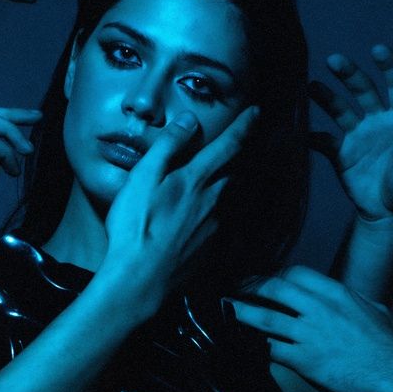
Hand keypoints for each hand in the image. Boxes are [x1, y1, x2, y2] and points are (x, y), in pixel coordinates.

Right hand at [101, 107, 259, 319]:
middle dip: (240, 156)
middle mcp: (212, 201)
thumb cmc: (135, 227)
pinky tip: (202, 218)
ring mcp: (214, 227)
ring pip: (229, 198)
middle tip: (243, 144)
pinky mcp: (211, 249)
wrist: (139, 280)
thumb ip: (167, 147)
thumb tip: (189, 120)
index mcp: (195, 180)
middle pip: (234, 172)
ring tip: (222, 179)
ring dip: (230, 184)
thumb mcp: (142, 178)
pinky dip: (217, 212)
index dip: (244, 126)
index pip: (227, 146)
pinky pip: (220, 222)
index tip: (257, 112)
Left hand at [228, 266, 392, 391]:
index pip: (294, 272)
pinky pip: (271, 349)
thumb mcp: (374, 310)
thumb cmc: (388, 345)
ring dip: (241, 312)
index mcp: (334, 293)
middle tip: (236, 288)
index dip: (275, 274)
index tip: (264, 279)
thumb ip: (355, 299)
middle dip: (250, 286)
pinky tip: (243, 343)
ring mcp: (310, 334)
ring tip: (225, 308)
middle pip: (274, 288)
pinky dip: (255, 345)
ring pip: (265, 317)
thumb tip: (348, 296)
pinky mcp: (305, 360)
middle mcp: (318, 309)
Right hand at [309, 45, 392, 225]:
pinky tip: (299, 133)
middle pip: (363, 91)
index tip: (377, 49)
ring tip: (310, 88)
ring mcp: (357, 137)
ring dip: (326, 98)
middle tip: (333, 60)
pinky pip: (323, 141)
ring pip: (339, 110)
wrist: (387, 213)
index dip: (389, 67)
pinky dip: (310, 137)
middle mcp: (376, 123)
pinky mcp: (340, 154)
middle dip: (349, 75)